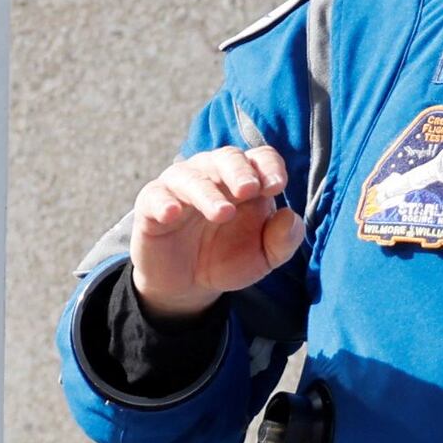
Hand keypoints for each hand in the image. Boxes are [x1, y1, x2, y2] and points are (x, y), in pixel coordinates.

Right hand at [124, 140, 304, 317]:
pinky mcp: (152, 205)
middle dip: (239, 171)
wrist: (187, 284)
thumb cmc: (227, 258)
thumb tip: (290, 216)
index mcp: (245, 181)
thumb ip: (283, 240)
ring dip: (208, 192)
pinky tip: (173, 214)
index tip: (277, 186)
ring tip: (223, 212)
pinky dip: (165, 202)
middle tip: (249, 190)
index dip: (269, 167)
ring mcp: (180, 187)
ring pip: (192, 176)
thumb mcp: (262, 257)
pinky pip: (156, 196)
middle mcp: (213, 175)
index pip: (260, 158)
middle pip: (227, 157)